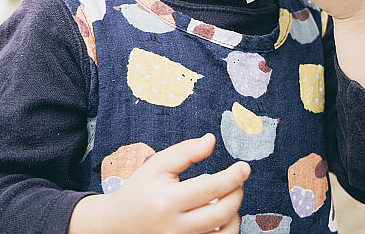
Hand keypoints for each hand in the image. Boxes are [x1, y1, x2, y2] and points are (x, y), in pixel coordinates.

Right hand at [69, 134, 249, 233]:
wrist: (120, 223)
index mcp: (167, 201)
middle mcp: (175, 227)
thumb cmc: (141, 190)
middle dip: (237, 194)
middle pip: (221, 213)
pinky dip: (226, 230)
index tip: (244, 167)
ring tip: (229, 198)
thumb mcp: (158, 164)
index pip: (210, 188)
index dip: (233, 176)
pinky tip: (221, 216)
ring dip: (234, 214)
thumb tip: (211, 140)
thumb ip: (186, 151)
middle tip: (238, 181)